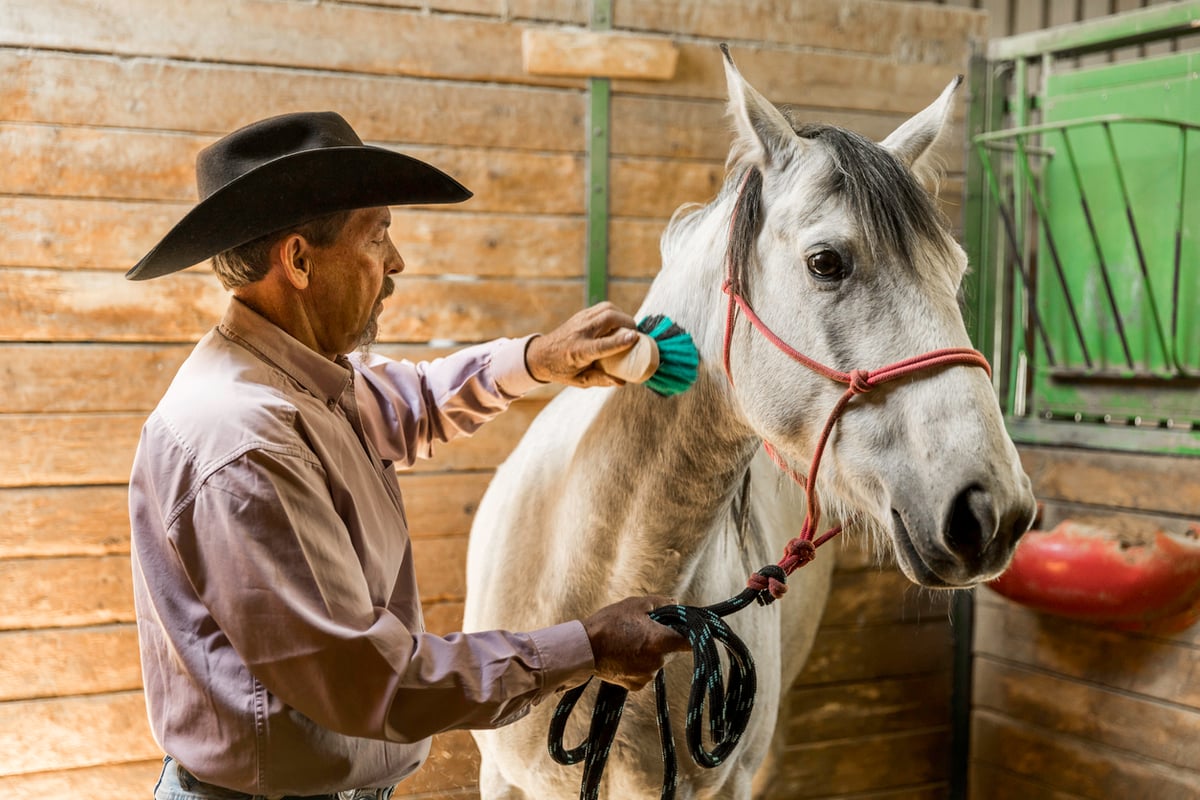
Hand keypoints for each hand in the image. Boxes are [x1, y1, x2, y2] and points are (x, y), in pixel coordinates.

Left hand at [525, 302, 639, 386]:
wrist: (540, 354)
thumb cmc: (561, 370)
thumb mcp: (579, 381)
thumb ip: (601, 380)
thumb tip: (622, 382)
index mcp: (578, 352)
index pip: (602, 345)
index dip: (620, 340)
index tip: (635, 338)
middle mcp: (580, 333)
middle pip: (608, 318)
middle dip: (627, 323)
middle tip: (636, 335)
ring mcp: (580, 320)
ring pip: (607, 309)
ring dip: (622, 316)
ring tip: (628, 328)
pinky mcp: (582, 315)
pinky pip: (603, 307)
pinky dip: (615, 312)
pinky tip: (618, 323)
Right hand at [581, 595, 689, 691]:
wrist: (583, 649)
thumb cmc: (609, 624)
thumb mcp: (636, 604)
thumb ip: (661, 603)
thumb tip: (676, 604)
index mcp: (660, 641)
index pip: (690, 642)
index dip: (691, 634)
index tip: (686, 629)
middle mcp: (657, 662)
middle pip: (672, 650)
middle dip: (664, 640)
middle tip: (644, 629)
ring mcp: (647, 676)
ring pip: (658, 661)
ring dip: (650, 652)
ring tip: (629, 641)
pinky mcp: (636, 685)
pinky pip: (645, 672)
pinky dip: (639, 664)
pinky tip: (624, 654)